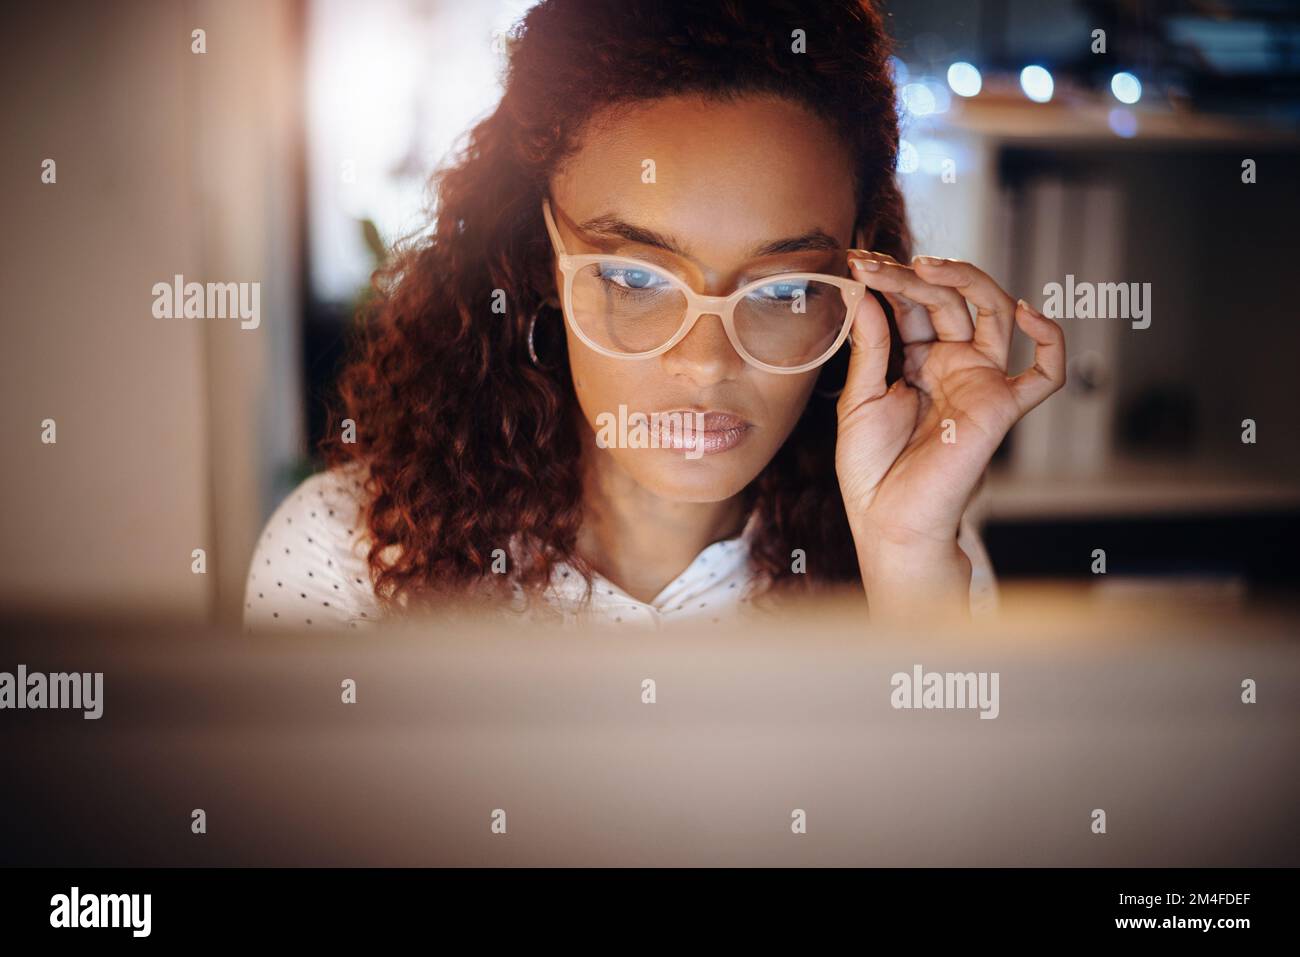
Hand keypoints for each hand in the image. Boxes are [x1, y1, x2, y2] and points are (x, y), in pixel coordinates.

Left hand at [834, 252, 1065, 613]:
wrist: (888, 522)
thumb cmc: (870, 471)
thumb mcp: (858, 400)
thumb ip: (869, 347)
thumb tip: (864, 293)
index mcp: (916, 361)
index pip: (913, 305)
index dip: (889, 281)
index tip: (857, 261)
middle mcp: (952, 365)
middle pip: (947, 301)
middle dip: (912, 276)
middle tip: (874, 263)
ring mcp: (979, 382)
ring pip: (993, 314)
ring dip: (965, 281)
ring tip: (926, 266)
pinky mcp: (1001, 407)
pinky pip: (1045, 375)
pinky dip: (1051, 341)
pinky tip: (1026, 312)